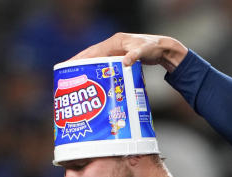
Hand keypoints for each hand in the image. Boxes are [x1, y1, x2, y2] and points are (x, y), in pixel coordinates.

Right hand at [71, 33, 188, 70]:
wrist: (163, 49)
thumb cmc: (153, 47)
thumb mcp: (143, 51)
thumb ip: (134, 56)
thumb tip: (124, 63)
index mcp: (115, 42)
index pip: (94, 50)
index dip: (82, 57)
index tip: (70, 64)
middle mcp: (114, 45)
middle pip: (93, 54)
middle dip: (80, 62)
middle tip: (68, 73)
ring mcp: (117, 51)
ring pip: (98, 59)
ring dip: (89, 67)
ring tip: (78, 77)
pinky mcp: (121, 57)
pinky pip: (106, 64)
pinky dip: (99, 70)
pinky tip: (96, 79)